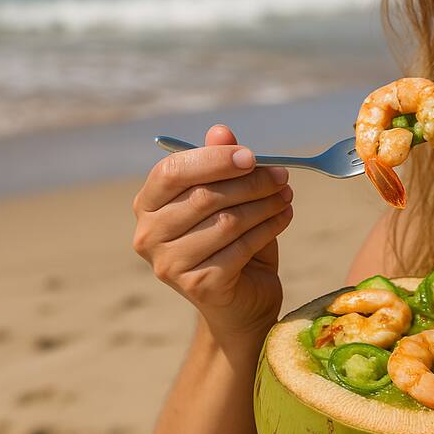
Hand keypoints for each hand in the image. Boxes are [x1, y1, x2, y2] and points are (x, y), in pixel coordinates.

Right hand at [132, 124, 293, 341]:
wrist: (240, 302)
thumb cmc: (230, 242)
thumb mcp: (227, 198)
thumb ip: (220, 165)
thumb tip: (220, 131)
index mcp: (148, 205)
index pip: (172, 172)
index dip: (213, 160)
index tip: (251, 156)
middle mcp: (148, 236)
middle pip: (204, 197)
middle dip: (250, 183)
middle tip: (282, 176)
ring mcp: (169, 265)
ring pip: (226, 222)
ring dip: (264, 205)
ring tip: (286, 196)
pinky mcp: (198, 286)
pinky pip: (240, 247)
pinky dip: (269, 228)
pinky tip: (284, 217)